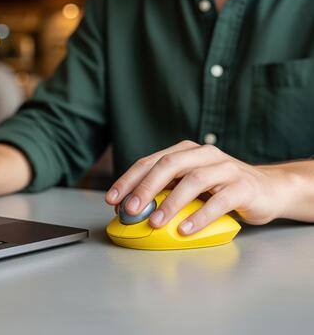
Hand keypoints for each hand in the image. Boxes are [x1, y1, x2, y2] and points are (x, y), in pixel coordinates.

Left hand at [105, 140, 288, 234]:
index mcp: (185, 152)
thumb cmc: (220, 188)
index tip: (112, 199)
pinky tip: (185, 229)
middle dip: (145, 187)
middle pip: (168, 165)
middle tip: (131, 209)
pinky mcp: (242, 186)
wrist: (268, 189)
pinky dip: (200, 216)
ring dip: (171, 202)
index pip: (150, 162)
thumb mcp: (189, 186)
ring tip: (156, 222)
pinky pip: (219, 201)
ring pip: (193, 180)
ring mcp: (225, 168)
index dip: (128, 180)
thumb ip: (165, 191)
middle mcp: (203, 154)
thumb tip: (130, 209)